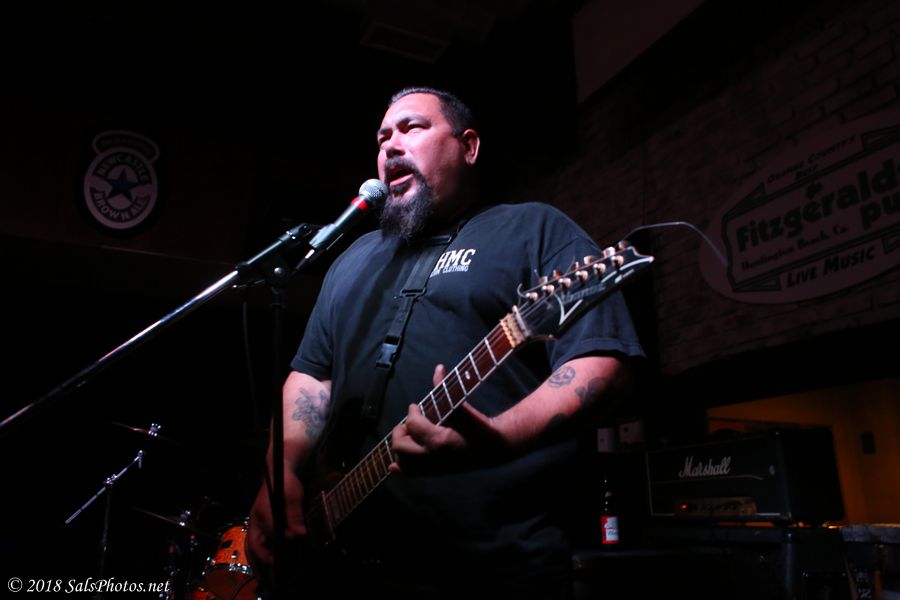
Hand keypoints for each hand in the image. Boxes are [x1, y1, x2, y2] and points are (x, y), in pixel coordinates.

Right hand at [246, 471, 306, 590]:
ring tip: (272, 571)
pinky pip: (259, 543)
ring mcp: (257, 523)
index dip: (281, 540)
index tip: (294, 542)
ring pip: (254, 546)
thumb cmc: (286, 482)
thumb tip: (300, 534)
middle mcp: (256, 521)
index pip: (269, 533)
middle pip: (253, 545)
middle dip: (263, 559)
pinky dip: (264, 553)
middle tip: (275, 569)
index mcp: (262, 512)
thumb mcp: (293, 495)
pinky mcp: (261, 525)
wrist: (280, 472)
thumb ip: (295, 515)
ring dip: (262, 559)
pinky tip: (275, 559)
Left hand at [389, 364, 498, 473]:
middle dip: (400, 431)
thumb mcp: (462, 406)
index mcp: (439, 439)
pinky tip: (396, 461)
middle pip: (399, 445)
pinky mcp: (435, 472)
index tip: (416, 406)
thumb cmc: (479, 426)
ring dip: (400, 447)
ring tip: (408, 436)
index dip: (412, 412)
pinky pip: (410, 473)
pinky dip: (400, 466)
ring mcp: (432, 466)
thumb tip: (438, 368)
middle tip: (409, 423)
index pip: (412, 424)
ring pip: (402, 461)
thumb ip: (446, 388)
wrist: (495, 448)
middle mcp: (432, 456)